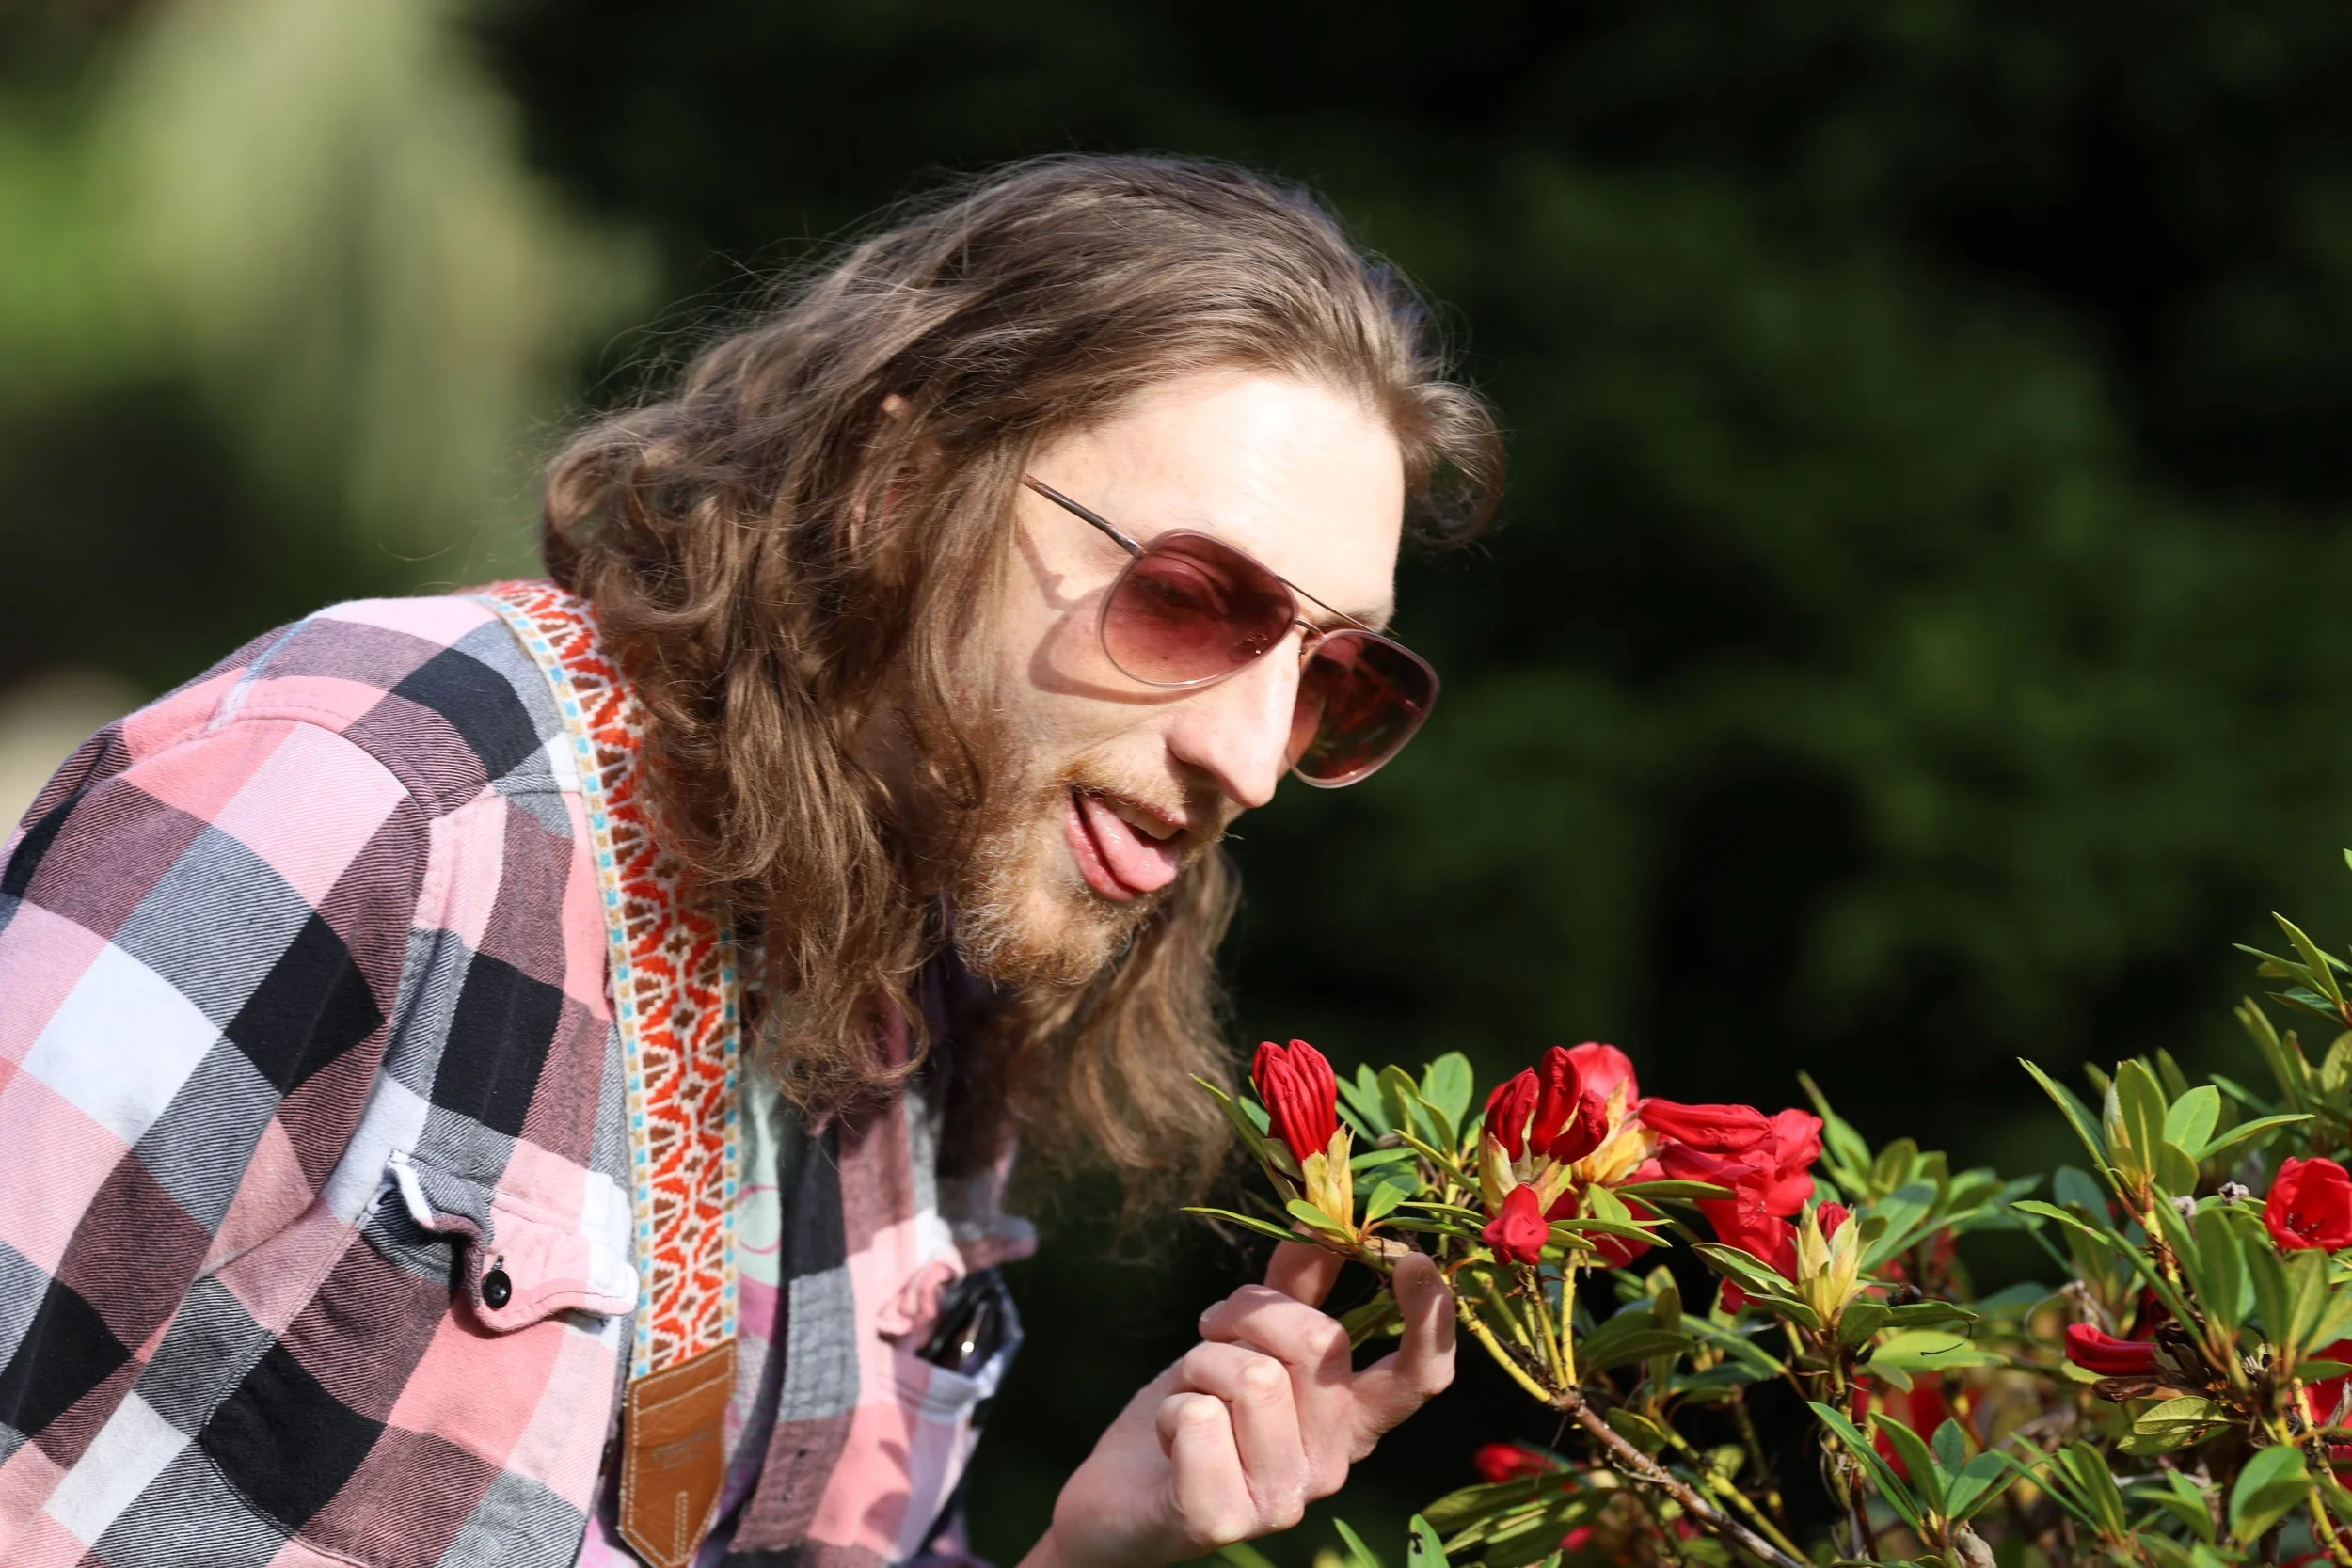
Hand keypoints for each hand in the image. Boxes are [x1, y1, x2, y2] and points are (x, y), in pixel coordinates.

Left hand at [1024, 1243, 1454, 1567]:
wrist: (1118, 1499)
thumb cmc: (1192, 1414)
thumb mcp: (1244, 1341)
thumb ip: (1294, 1289)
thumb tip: (1323, 1222)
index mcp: (1350, 1420)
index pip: (1421, 1378)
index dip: (1429, 1318)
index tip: (1409, 1258)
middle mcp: (1332, 1464)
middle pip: (1319, 1345)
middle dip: (1249, 1314)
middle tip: (1212, 1334)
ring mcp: (1282, 1499)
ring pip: (1254, 1377)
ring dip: (1200, 1365)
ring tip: (1191, 1395)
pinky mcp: (1222, 1519)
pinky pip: (1200, 1419)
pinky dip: (1170, 1409)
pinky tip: (1170, 1439)